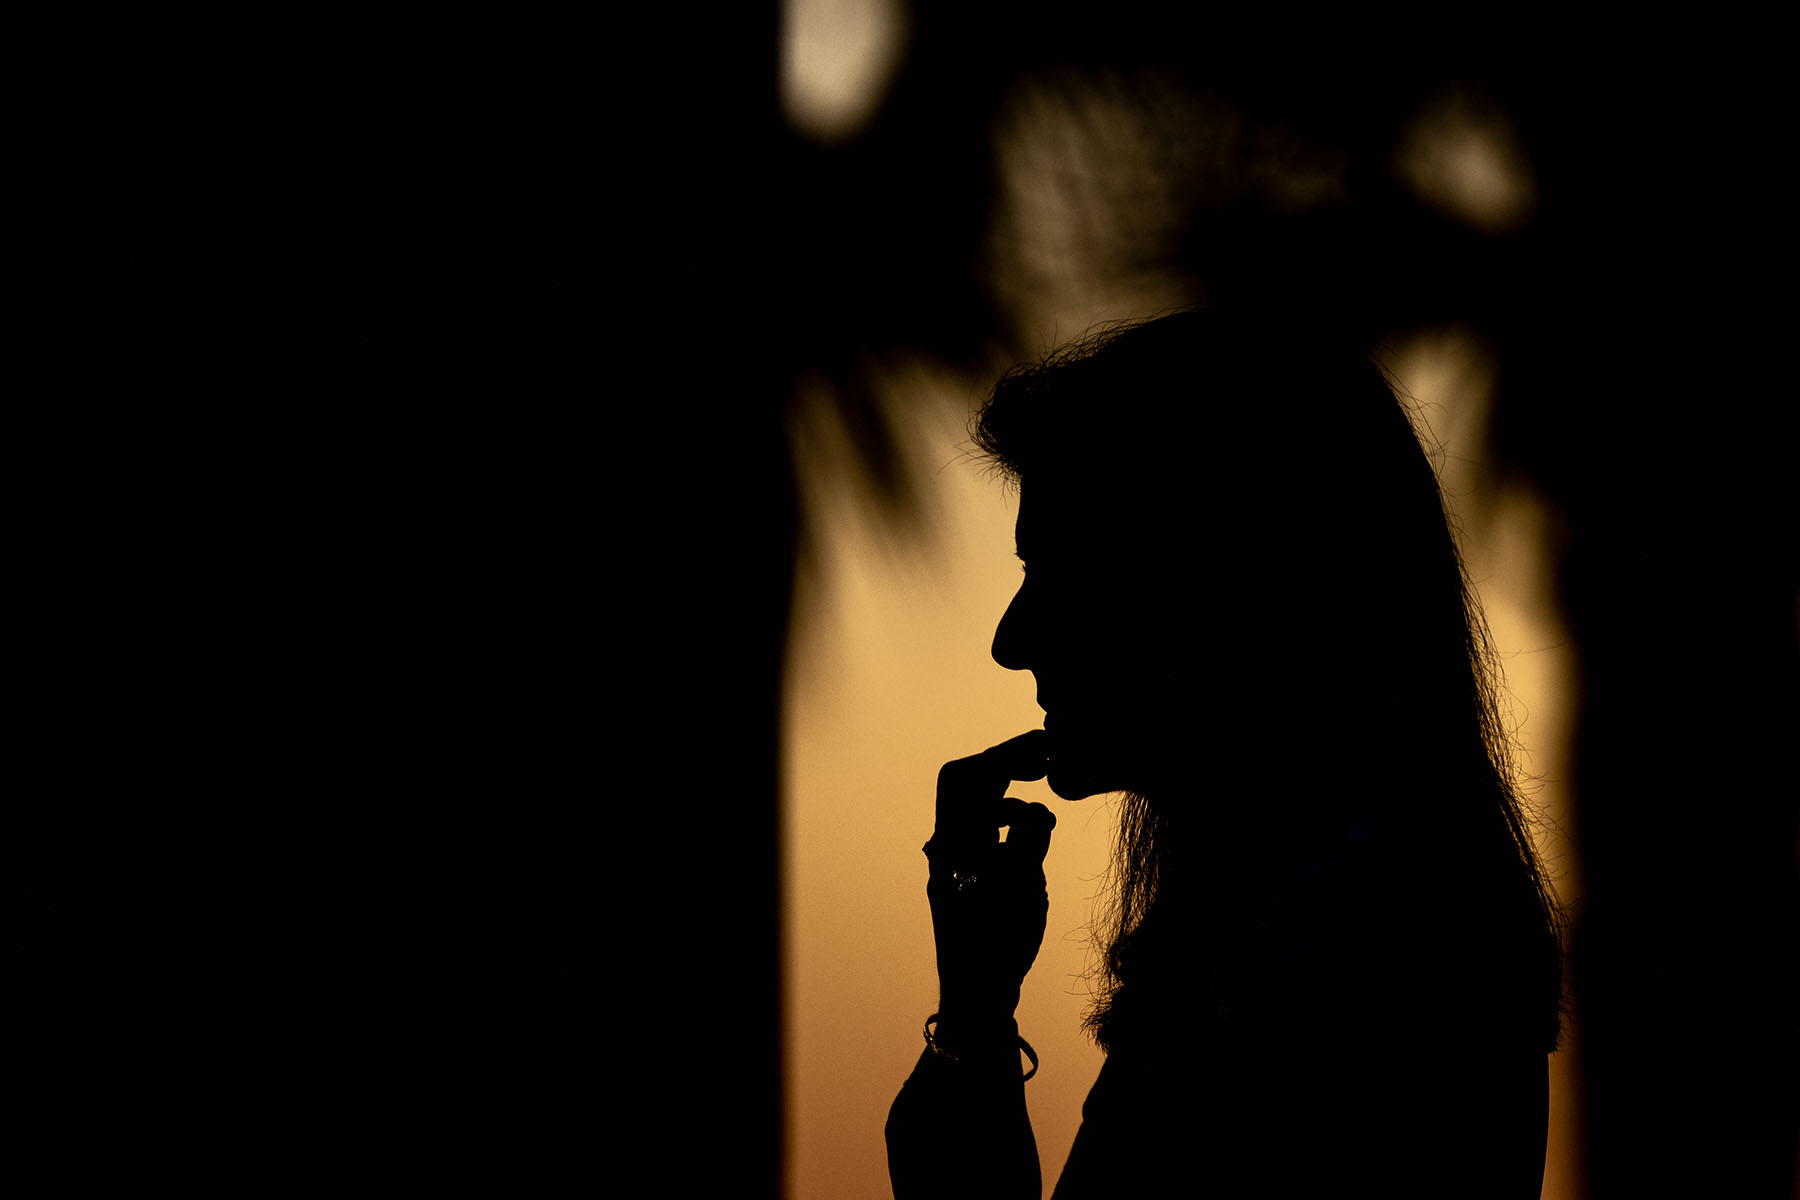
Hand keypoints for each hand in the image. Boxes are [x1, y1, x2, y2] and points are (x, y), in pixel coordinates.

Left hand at [925, 730, 1055, 1034]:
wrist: (975, 996)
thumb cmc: (996, 943)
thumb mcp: (1022, 885)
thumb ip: (1030, 838)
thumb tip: (1036, 810)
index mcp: (953, 842)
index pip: (968, 776)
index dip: (1005, 754)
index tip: (1043, 749)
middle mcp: (947, 847)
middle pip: (968, 786)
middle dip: (1005, 767)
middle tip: (1044, 761)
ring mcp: (955, 864)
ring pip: (977, 811)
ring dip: (1010, 801)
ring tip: (1046, 814)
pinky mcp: (967, 881)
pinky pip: (985, 837)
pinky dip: (1010, 828)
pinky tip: (1034, 842)